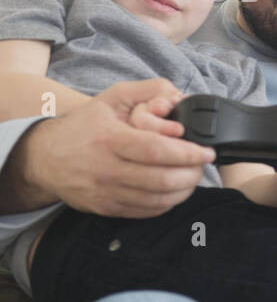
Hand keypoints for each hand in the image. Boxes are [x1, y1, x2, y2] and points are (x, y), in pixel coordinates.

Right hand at [15, 79, 212, 217]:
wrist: (44, 157)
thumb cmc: (85, 126)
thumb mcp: (111, 98)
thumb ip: (146, 90)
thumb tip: (178, 95)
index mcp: (109, 139)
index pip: (155, 150)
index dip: (187, 153)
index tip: (207, 151)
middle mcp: (105, 168)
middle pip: (161, 179)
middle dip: (191, 173)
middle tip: (202, 164)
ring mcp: (105, 192)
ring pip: (156, 200)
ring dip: (184, 190)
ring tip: (192, 176)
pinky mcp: (106, 208)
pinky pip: (146, 211)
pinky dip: (167, 202)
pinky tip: (175, 190)